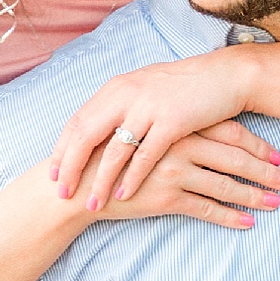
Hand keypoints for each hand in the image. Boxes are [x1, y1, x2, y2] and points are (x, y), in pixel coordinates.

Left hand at [50, 51, 273, 211]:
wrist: (225, 76)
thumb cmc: (185, 86)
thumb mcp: (144, 88)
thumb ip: (120, 104)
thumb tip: (97, 126)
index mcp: (117, 87)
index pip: (78, 121)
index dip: (62, 149)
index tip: (54, 174)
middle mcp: (127, 94)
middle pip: (86, 135)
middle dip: (71, 167)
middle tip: (62, 193)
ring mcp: (149, 107)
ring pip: (114, 150)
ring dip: (101, 180)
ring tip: (92, 204)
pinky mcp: (172, 121)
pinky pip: (145, 156)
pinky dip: (131, 178)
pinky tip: (123, 196)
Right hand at [91, 121, 279, 229]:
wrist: (80, 181)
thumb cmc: (110, 154)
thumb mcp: (144, 131)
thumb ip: (173, 129)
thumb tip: (205, 134)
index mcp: (178, 125)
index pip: (228, 133)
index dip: (256, 145)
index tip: (277, 155)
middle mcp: (180, 146)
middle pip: (235, 158)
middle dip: (266, 171)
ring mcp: (174, 172)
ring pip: (225, 184)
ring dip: (254, 195)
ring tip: (277, 203)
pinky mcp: (166, 198)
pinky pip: (206, 209)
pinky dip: (229, 217)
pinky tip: (248, 223)